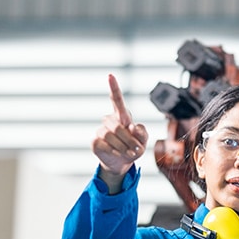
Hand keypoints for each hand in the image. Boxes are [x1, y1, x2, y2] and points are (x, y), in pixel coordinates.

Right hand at [93, 74, 147, 191]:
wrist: (122, 162)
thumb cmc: (134, 147)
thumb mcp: (143, 140)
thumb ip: (142, 133)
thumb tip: (132, 127)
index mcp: (122, 115)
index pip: (117, 100)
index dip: (114, 88)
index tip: (110, 76)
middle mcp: (110, 120)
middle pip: (117, 127)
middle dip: (129, 140)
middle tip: (137, 150)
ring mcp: (101, 130)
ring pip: (110, 136)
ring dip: (123, 147)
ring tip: (129, 153)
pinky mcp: (95, 141)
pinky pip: (104, 145)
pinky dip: (114, 151)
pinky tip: (118, 154)